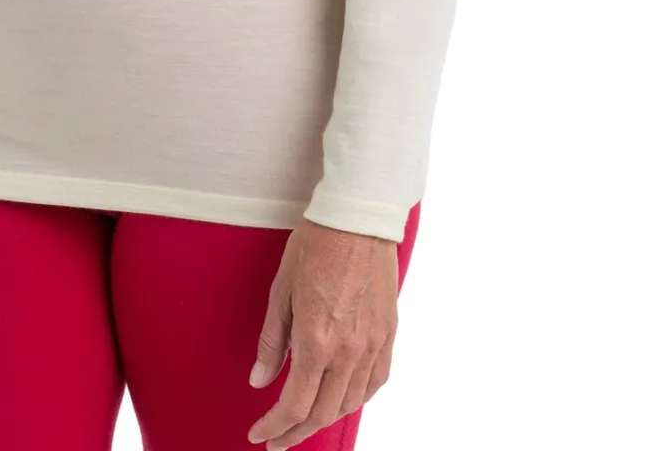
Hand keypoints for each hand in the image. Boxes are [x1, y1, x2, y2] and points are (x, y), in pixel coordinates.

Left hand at [247, 219, 400, 448]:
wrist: (357, 218)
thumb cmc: (316, 245)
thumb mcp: (281, 290)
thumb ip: (273, 341)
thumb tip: (260, 379)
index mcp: (317, 340)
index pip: (295, 404)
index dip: (275, 426)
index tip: (259, 434)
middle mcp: (349, 350)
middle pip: (323, 412)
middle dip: (296, 432)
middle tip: (276, 439)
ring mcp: (373, 344)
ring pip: (351, 402)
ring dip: (326, 418)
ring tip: (305, 421)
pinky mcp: (388, 333)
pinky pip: (376, 382)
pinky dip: (357, 398)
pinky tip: (343, 398)